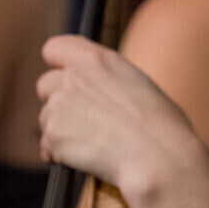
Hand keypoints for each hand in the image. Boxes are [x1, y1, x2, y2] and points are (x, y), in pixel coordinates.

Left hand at [37, 34, 205, 199]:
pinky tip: (86, 159)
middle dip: (58, 102)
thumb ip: (109, 80)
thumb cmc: (163, 127)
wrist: (159, 159)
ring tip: (92, 145)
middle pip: (45, 84)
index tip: (68, 79)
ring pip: (45, 117)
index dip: (59, 66)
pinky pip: (46, 147)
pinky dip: (59, 155)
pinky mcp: (53, 136)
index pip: (54, 48)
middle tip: (83, 120)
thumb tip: (101, 91)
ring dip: (61, 130)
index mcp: (98, 59)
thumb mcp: (139, 84)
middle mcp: (73, 77)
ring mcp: (59, 106)